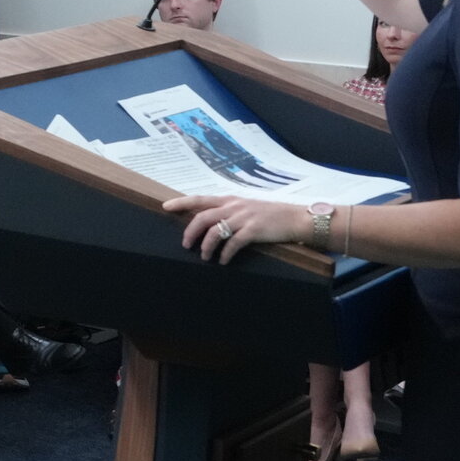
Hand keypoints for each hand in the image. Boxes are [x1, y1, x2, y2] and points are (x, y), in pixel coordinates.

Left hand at [163, 194, 308, 263]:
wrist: (294, 218)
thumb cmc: (269, 215)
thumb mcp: (246, 208)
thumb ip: (228, 212)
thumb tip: (208, 223)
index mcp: (230, 200)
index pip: (200, 198)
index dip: (181, 202)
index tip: (165, 206)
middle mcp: (234, 206)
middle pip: (203, 216)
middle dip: (190, 231)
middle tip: (185, 245)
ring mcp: (244, 217)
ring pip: (215, 230)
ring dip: (206, 245)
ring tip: (204, 257)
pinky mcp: (254, 230)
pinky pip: (233, 243)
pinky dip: (225, 254)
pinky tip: (223, 262)